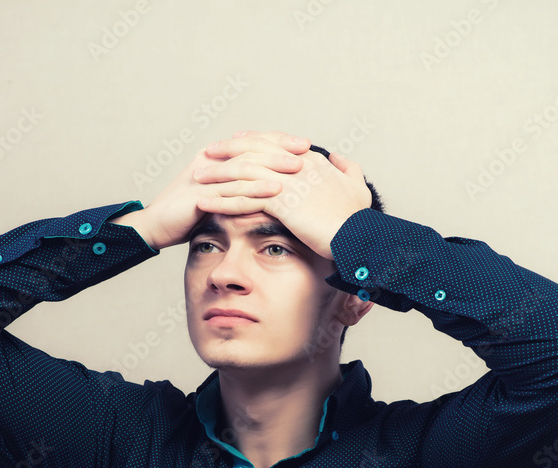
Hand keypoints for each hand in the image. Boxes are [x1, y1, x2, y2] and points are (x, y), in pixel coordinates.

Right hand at [117, 132, 311, 250]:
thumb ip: (238, 185)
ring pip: (244, 169)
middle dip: (281, 149)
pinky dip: (254, 193)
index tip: (306, 144)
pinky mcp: (199, 197)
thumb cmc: (189, 212)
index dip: (279, 141)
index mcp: (217, 157)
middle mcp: (211, 161)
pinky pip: (231, 193)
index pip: (252, 143)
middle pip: (251, 150)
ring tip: (297, 168)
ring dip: (272, 168)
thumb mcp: (218, 194)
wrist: (156, 225)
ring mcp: (204, 178)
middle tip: (307, 150)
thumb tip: (271, 184)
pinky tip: (273, 194)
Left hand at [193, 130, 371, 259]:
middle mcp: (296, 165)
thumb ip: (349, 170)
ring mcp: (286, 182)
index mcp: (311, 161)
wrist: (359, 235)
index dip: (255, 141)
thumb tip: (340, 159)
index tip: (238, 140)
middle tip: (209, 152)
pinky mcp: (279, 202)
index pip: (276, 143)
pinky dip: (220, 200)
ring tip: (198, 178)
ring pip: (243, 172)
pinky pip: (241, 198)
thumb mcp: (358, 187)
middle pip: (254, 150)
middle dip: (229, 151)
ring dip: (218, 175)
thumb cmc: (358, 218)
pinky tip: (204, 203)